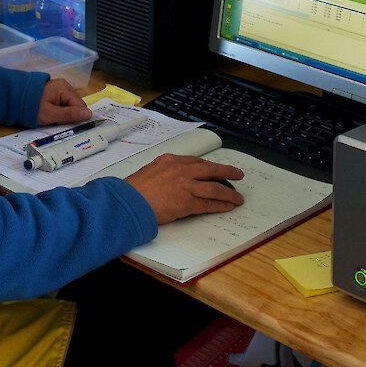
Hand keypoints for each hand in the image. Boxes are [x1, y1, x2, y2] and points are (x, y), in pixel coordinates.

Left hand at [35, 79, 93, 125]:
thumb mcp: (50, 114)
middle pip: (76, 106)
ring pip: (70, 107)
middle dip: (69, 116)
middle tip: (57, 122)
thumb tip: (89, 114)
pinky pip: (63, 106)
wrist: (13, 100)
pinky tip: (51, 116)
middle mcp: (64, 87)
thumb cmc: (31, 107)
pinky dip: (59, 113)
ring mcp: (59, 91)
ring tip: (52, 119)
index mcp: (65, 88)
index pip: (80, 105)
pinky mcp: (55, 95)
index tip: (70, 127)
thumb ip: (70, 115)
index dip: (77, 118)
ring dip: (64, 116)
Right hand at [124, 154, 245, 224]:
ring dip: (229, 193)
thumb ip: (166, 173)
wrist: (127, 201)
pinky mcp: (186, 202)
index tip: (218, 170)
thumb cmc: (133, 191)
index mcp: (170, 160)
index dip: (210, 167)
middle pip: (211, 169)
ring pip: (214, 188)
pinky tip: (227, 206)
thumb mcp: (150, 172)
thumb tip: (177, 181)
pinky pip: (208, 203)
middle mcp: (180, 169)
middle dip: (227, 172)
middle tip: (238, 174)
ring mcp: (185, 185)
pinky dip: (220, 205)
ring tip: (237, 197)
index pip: (197, 162)